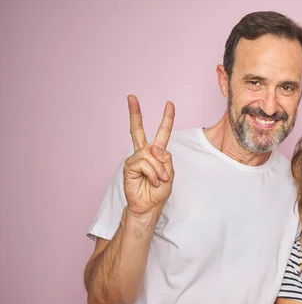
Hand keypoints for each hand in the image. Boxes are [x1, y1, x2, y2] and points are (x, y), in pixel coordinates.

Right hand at [123, 95, 174, 215]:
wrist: (149, 206)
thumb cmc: (159, 191)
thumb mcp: (170, 173)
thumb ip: (165, 159)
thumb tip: (153, 147)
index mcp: (156, 153)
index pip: (162, 132)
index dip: (167, 118)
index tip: (169, 104)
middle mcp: (144, 153)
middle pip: (137, 130)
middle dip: (135, 113)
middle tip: (131, 97)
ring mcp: (135, 158)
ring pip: (150, 155)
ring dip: (159, 170)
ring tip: (159, 180)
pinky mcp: (129, 166)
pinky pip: (145, 163)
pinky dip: (152, 173)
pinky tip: (152, 181)